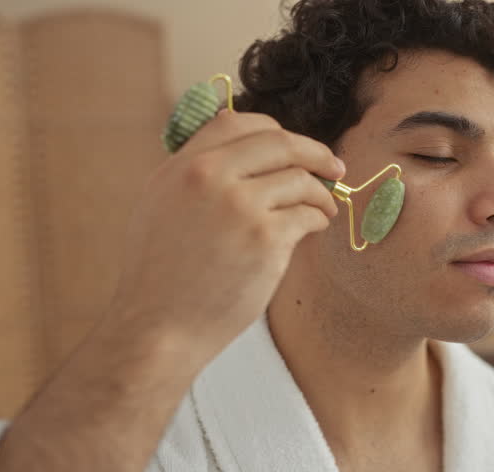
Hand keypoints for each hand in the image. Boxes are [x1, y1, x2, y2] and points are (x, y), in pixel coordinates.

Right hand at [107, 110, 343, 362]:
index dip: (273, 130)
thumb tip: (244, 150)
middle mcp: (210, 176)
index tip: (293, 148)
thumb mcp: (160, 205)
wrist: (158, 327)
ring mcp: (240, 206)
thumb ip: (195, 173)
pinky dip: (319, 218)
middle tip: (335, 166)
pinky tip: (315, 227)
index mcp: (182, 165)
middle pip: (279, 142)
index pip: (237, 120)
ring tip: (325, 208)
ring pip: (301, 179)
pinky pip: (309, 214)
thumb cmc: (161, 275)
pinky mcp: (266, 239)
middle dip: (316, 152)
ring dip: (321, 193)